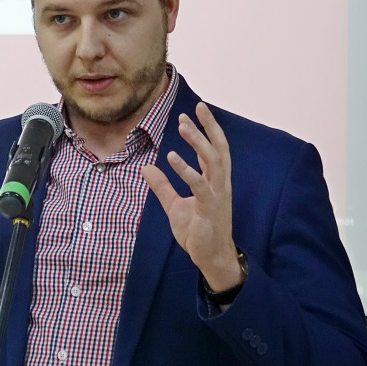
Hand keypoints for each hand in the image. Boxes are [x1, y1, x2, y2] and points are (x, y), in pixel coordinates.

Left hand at [141, 102, 242, 291]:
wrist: (209, 257)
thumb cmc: (197, 232)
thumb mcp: (174, 205)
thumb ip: (162, 186)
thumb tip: (146, 168)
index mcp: (214, 182)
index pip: (214, 149)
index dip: (207, 129)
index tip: (194, 112)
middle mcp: (220, 184)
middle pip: (219, 149)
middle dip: (209, 127)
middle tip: (196, 108)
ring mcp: (217, 195)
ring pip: (213, 161)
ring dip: (198, 142)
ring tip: (183, 126)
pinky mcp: (210, 208)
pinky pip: (199, 185)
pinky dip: (186, 170)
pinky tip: (172, 157)